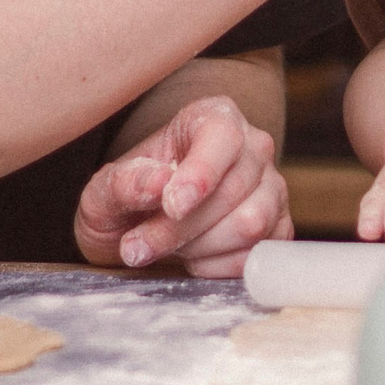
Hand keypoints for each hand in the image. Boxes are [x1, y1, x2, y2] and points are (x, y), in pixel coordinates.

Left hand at [75, 94, 289, 276]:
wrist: (141, 225)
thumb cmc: (129, 198)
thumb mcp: (107, 189)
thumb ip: (126, 182)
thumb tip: (156, 184)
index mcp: (215, 117)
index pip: (222, 137)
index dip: (201, 173)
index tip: (172, 205)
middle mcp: (253, 147)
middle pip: (233, 191)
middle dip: (180, 228)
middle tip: (136, 246)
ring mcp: (272, 187)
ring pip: (251, 224)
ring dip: (199, 248)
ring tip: (168, 246)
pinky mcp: (278, 227)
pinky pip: (256, 254)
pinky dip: (217, 266)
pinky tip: (193, 258)